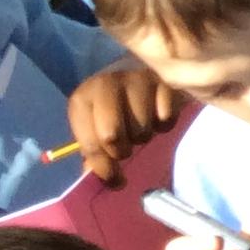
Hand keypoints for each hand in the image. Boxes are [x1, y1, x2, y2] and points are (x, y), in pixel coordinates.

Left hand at [64, 62, 181, 186]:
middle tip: (126, 146)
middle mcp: (107, 84)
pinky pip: (166, 119)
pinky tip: (157, 113)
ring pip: (142, 130)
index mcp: (83, 98)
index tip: (114, 179)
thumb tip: (110, 181)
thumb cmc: (112, 106)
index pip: (91, 144)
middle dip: (122, 150)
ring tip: (141, 125)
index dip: (103, 167)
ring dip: (143, 136)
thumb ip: (95, 155)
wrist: (137, 68)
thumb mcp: (94, 127)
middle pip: (113, 136)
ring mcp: (137, 79)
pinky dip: (164, 124)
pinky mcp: (165, 80)